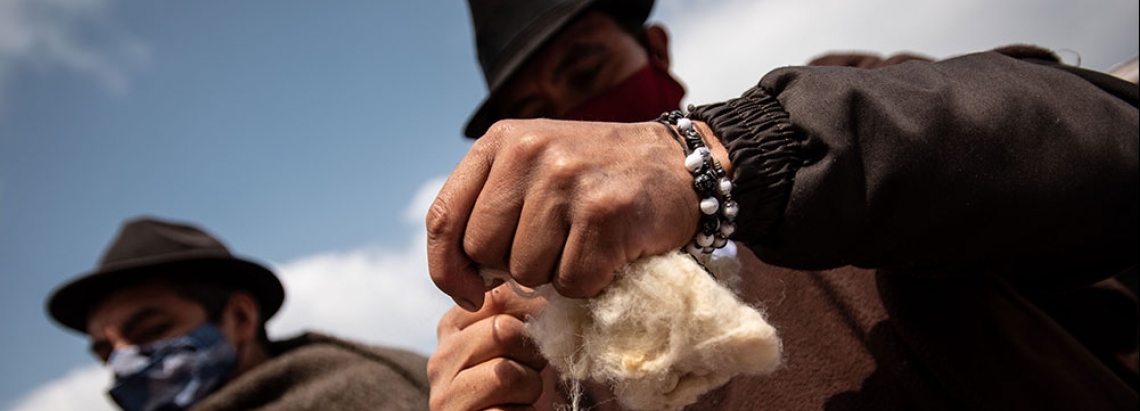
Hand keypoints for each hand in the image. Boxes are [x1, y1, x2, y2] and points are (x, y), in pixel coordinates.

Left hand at [427, 119, 726, 309]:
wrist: (682, 165)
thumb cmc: (600, 179)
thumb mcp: (535, 168)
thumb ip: (492, 207)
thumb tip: (460, 279)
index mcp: (501, 142)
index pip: (443, 218)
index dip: (445, 268)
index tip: (467, 294)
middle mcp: (528, 152)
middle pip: (483, 251)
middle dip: (513, 268)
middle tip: (554, 249)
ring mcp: (565, 179)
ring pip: (527, 272)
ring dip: (556, 275)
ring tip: (585, 243)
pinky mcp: (603, 211)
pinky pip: (572, 282)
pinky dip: (591, 282)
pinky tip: (610, 252)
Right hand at [427, 286, 554, 410]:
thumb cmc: (522, 380)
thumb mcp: (522, 337)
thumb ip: (523, 305)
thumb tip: (541, 287)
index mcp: (453, 325)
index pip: (499, 296)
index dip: (533, 312)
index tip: (535, 333)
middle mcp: (440, 358)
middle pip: (503, 330)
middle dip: (532, 353)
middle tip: (531, 368)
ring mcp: (445, 396)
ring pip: (505, 374)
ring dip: (530, 387)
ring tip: (522, 394)